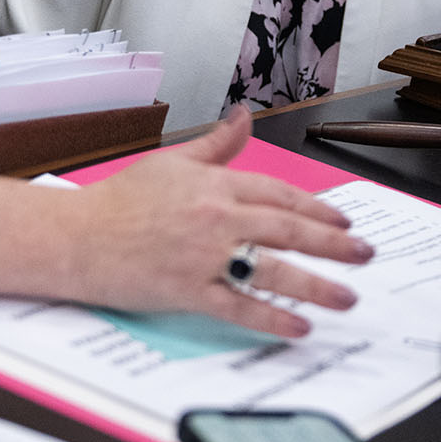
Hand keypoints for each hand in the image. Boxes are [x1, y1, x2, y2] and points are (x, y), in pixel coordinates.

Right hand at [0, 107, 372, 336]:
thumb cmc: (120, 201)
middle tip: (364, 254)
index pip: (280, 195)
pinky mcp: (188, 291)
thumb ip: (217, 144)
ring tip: (347, 295)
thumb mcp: (173, 162)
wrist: (76, 238)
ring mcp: (204, 256)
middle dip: (333, 243)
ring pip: (273, 269)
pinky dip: (271, 317)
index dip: (317, 210)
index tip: (343, 222)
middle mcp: (217, 218)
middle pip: (288, 229)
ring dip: (316, 283)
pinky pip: (238, 306)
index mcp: (215, 185)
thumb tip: (244, 115)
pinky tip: (299, 326)